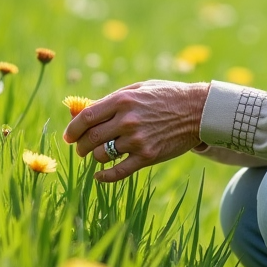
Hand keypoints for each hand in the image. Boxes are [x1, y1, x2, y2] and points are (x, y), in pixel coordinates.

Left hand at [62, 80, 209, 182]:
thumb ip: (113, 100)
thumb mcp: (138, 89)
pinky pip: (119, 172)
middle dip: (80, 146)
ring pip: (102, 155)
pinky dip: (105, 177)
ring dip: (95, 157)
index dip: (72, 129)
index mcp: (122, 100)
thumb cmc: (166, 96)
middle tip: (80, 149)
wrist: (198, 111)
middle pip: (90, 138)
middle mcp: (127, 120)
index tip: (68, 136)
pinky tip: (99, 176)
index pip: (86, 117)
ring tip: (99, 155)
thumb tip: (85, 113)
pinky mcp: (148, 156)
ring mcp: (137, 140)